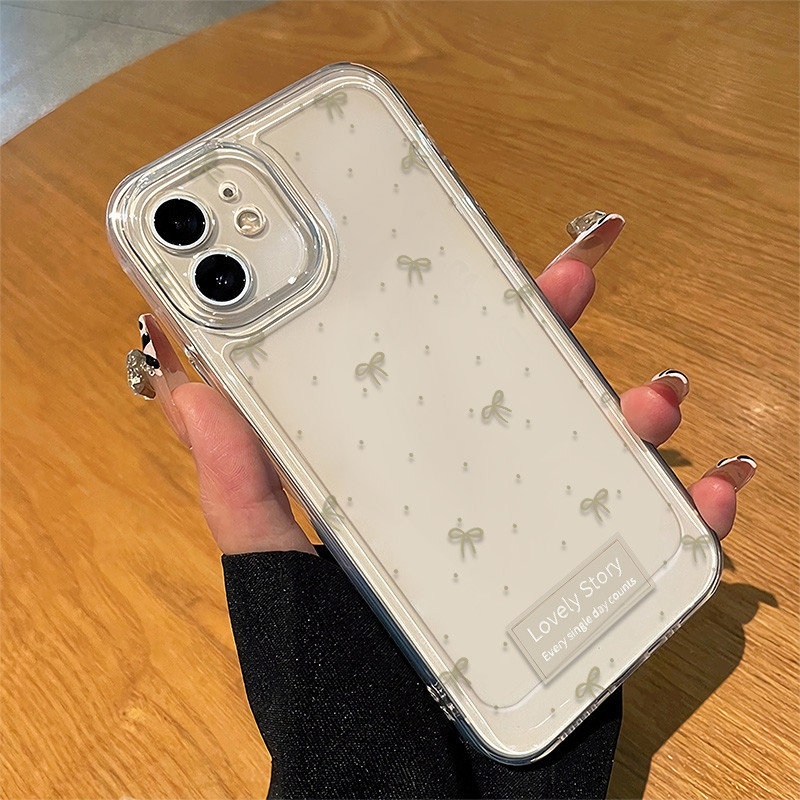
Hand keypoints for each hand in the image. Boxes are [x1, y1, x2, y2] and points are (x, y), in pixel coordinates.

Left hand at [134, 257, 754, 554]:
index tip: (453, 250)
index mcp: (400, 484)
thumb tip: (192, 391)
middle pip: (518, 394)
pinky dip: (689, 516)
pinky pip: (652, 546)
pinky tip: (707, 494)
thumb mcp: (280, 582)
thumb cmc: (338, 693)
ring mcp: (533, 541)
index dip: (440, 312)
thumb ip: (241, 494)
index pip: (422, 378)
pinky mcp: (588, 595)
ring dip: (630, 416)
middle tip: (571, 274)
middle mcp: (472, 500)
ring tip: (648, 400)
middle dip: (549, 331)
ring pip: (596, 454)